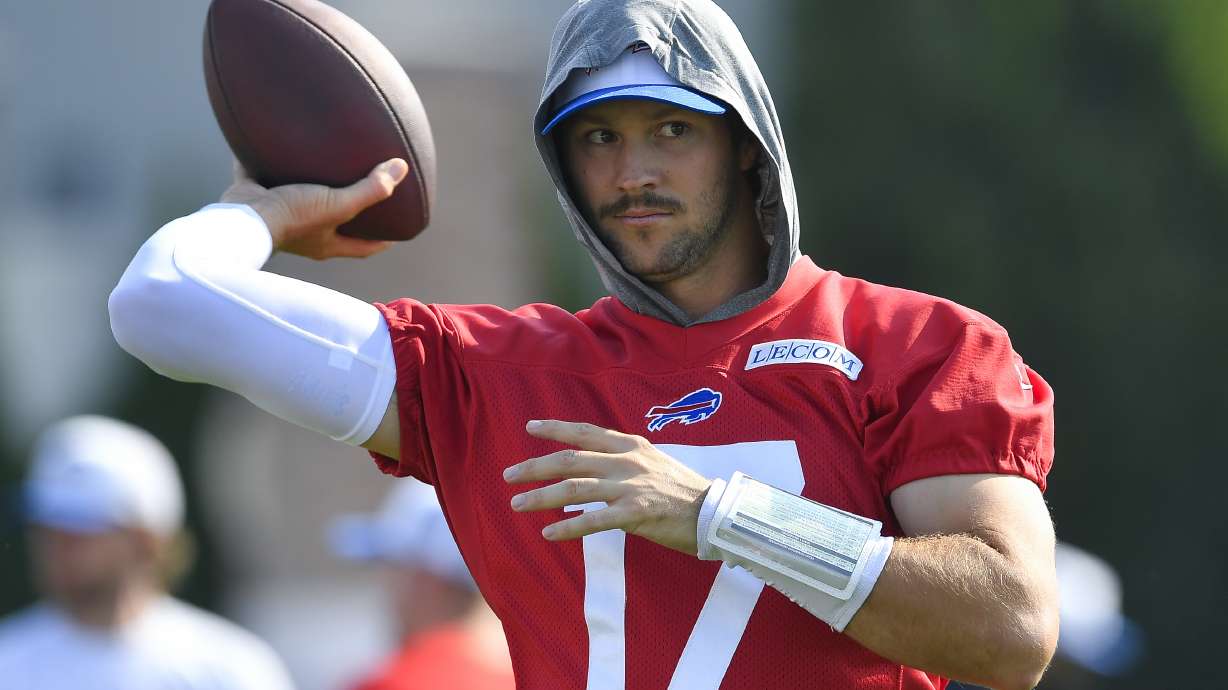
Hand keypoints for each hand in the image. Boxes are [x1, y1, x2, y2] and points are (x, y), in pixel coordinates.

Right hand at [220, 158, 407, 259]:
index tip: (398, 230)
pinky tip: (279, 144)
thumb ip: (370, 189)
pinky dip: (272, 164)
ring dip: (313, 188)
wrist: (241, 217)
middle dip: (349, 213)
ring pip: (302, 202)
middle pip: (335, 225)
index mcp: (326, 242)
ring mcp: (280, 218)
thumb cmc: (292, 217)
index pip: (363, 247)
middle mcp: (305, 234)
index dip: (382, 240)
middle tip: (365, 193)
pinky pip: (267, 178)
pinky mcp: (258, 198)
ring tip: (326, 166)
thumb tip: (401, 168)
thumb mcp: (338, 204)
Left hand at [503, 420, 712, 554]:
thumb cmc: (681, 490)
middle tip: (509, 476)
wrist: (715, 512)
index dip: (555, 429)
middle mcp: (627, 461)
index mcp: (630, 446)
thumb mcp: (652, 462)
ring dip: (541, 497)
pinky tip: (548, 533)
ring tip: (518, 505)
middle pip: (570, 459)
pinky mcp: (636, 514)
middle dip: (535, 467)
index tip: (530, 428)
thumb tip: (591, 464)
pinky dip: (568, 527)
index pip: (585, 432)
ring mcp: (631, 487)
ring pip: (575, 489)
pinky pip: (593, 520)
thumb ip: (622, 460)